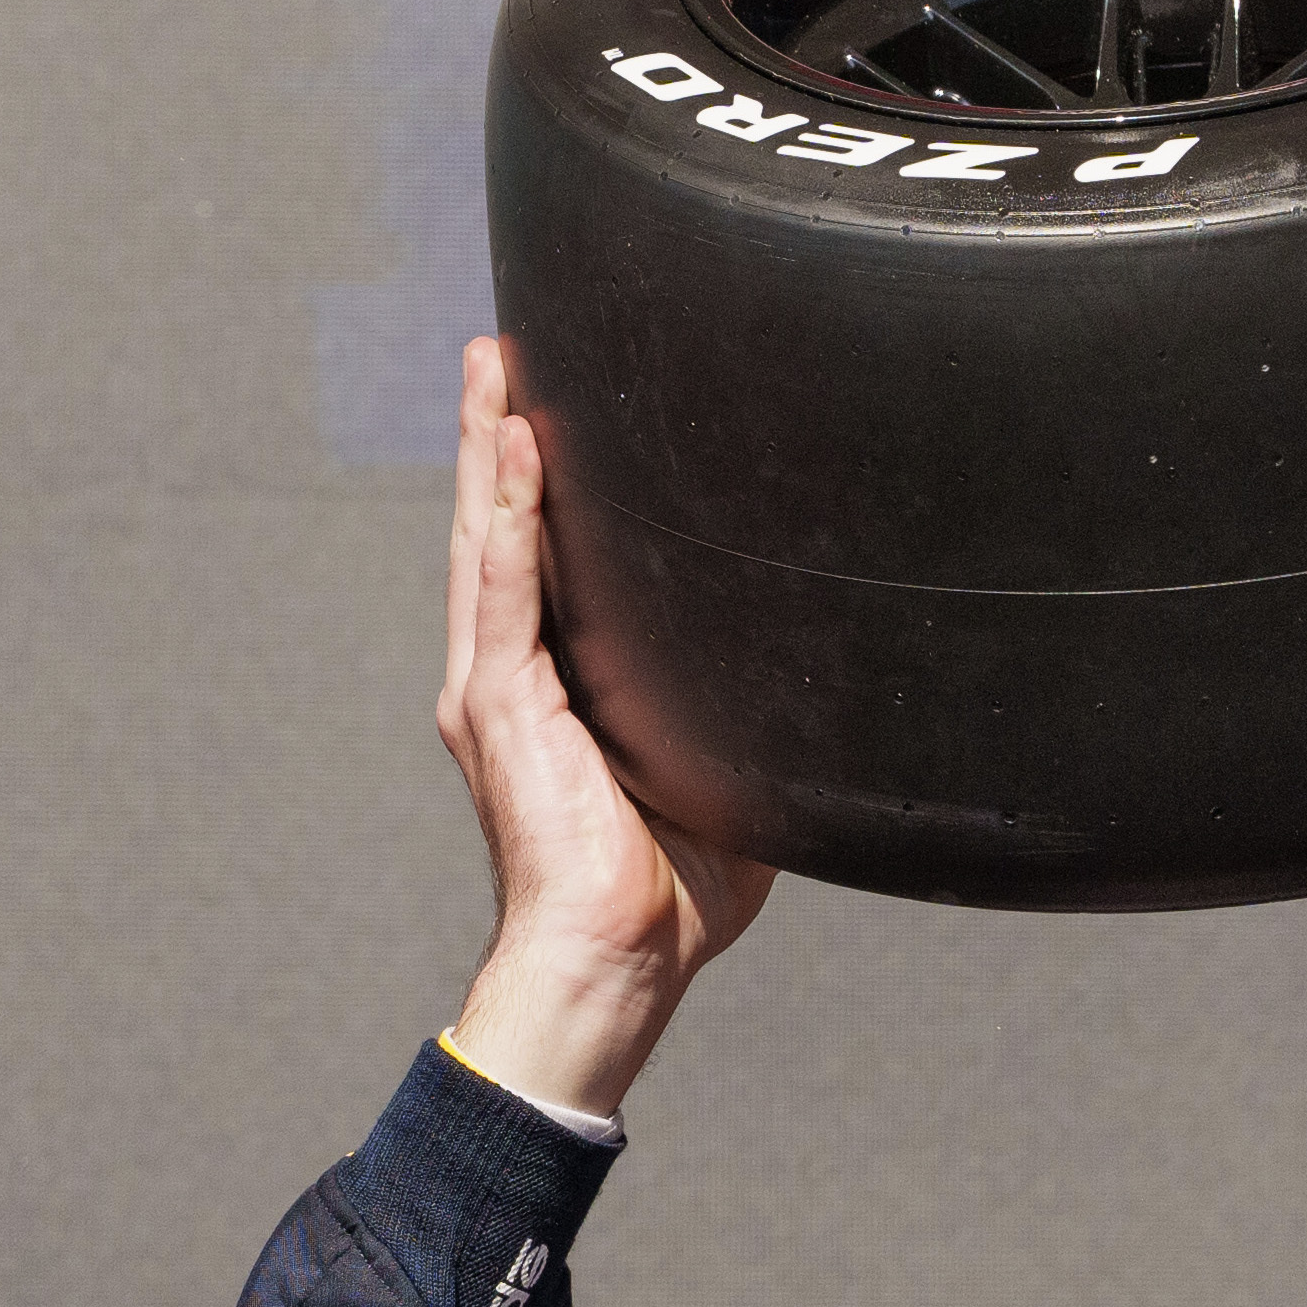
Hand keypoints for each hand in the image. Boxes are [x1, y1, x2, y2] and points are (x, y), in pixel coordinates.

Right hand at [436, 338, 774, 1119]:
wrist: (617, 961)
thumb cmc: (668, 895)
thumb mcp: (719, 777)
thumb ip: (743, 718)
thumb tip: (820, 686)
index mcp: (548, 693)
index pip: (538, 564)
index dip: (536, 485)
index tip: (549, 407)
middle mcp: (506, 678)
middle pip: (495, 527)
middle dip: (495, 434)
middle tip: (504, 345)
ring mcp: (495, 688)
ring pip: (486, 536)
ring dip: (488, 443)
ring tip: (495, 361)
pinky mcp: (502, 705)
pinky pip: (504, 585)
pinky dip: (507, 510)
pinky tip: (512, 441)